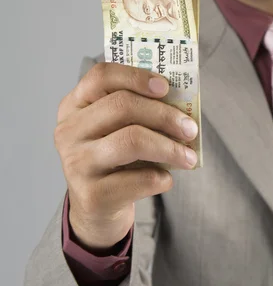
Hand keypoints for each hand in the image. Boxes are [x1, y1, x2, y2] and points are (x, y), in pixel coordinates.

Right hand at [54, 63, 197, 251]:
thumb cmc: (114, 159)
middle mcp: (69, 131)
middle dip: (164, 115)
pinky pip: (139, 179)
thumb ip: (138, 111)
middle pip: (122, 106)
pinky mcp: (92, 195)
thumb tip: (181, 105)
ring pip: (132, 141)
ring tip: (189, 157)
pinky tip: (165, 179)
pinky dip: (161, 178)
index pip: (101, 76)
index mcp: (74, 105)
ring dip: (169, 147)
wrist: (95, 209)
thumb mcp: (116, 129)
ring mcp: (77, 164)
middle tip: (190, 128)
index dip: (136, 76)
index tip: (166, 87)